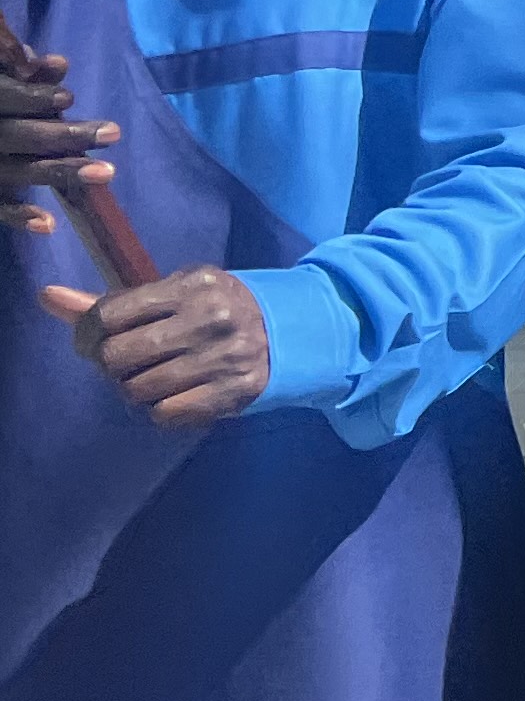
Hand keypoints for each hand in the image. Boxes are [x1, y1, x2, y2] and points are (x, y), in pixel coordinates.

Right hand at [0, 23, 121, 254]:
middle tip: (114, 133)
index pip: (3, 97)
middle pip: (18, 137)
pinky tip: (49, 225)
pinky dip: (19, 217)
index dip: (32, 98)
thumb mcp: (3, 79)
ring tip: (106, 172)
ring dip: (60, 173)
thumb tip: (58, 65)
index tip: (68, 99)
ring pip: (16, 172)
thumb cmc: (1, 98)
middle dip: (64, 136)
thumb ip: (27, 75)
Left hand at [41, 267, 265, 428]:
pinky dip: (162, 409)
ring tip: (153, 379)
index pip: (109, 316)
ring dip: (136, 389)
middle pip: (117, 358)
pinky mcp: (236, 391)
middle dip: (111, 366)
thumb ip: (111, 302)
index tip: (96, 342)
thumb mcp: (175, 293)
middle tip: (126, 364)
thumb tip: (47, 297)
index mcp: (192, 286)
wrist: (301, 329)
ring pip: (138, 390)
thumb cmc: (221, 308)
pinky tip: (177, 394)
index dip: (88, 335)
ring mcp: (225, 357)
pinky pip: (165, 413)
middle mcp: (210, 319)